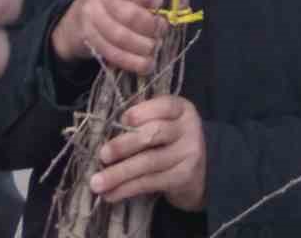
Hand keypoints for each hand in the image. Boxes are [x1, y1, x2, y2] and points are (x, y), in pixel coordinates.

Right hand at [52, 0, 164, 74]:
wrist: (85, 12)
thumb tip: (176, 10)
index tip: (158, 2)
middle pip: (124, 13)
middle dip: (148, 25)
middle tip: (161, 29)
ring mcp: (91, 18)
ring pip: (117, 36)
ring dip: (141, 46)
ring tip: (155, 47)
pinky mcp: (90, 39)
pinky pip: (111, 52)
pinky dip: (130, 61)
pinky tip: (145, 65)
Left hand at [91, 95, 206, 210]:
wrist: (203, 170)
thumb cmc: (171, 140)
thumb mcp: (165, 121)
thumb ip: (143, 122)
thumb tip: (106, 135)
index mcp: (181, 109)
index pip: (162, 105)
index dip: (139, 113)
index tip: (119, 121)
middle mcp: (188, 129)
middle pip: (153, 134)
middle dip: (124, 145)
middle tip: (102, 155)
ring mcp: (188, 154)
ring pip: (149, 162)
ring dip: (119, 174)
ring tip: (97, 183)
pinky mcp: (183, 178)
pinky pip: (150, 182)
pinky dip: (127, 189)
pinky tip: (111, 194)